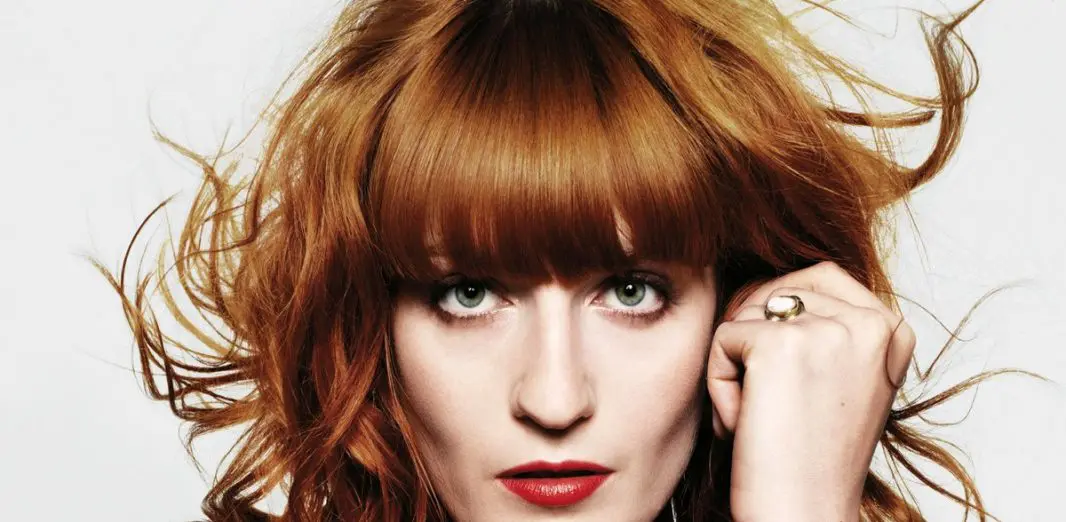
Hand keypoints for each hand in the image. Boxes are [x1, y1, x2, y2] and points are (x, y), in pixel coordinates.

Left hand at [706, 261, 915, 521]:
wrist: (804, 514)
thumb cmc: (812, 458)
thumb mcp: (842, 379)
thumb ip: (828, 327)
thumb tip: (771, 282)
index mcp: (893, 329)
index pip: (818, 277)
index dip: (778, 319)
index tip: (786, 380)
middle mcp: (871, 321)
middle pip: (775, 288)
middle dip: (753, 338)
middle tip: (766, 399)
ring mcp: (829, 328)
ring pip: (745, 312)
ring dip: (736, 365)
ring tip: (761, 416)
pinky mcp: (781, 342)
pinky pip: (722, 337)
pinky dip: (719, 382)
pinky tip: (744, 424)